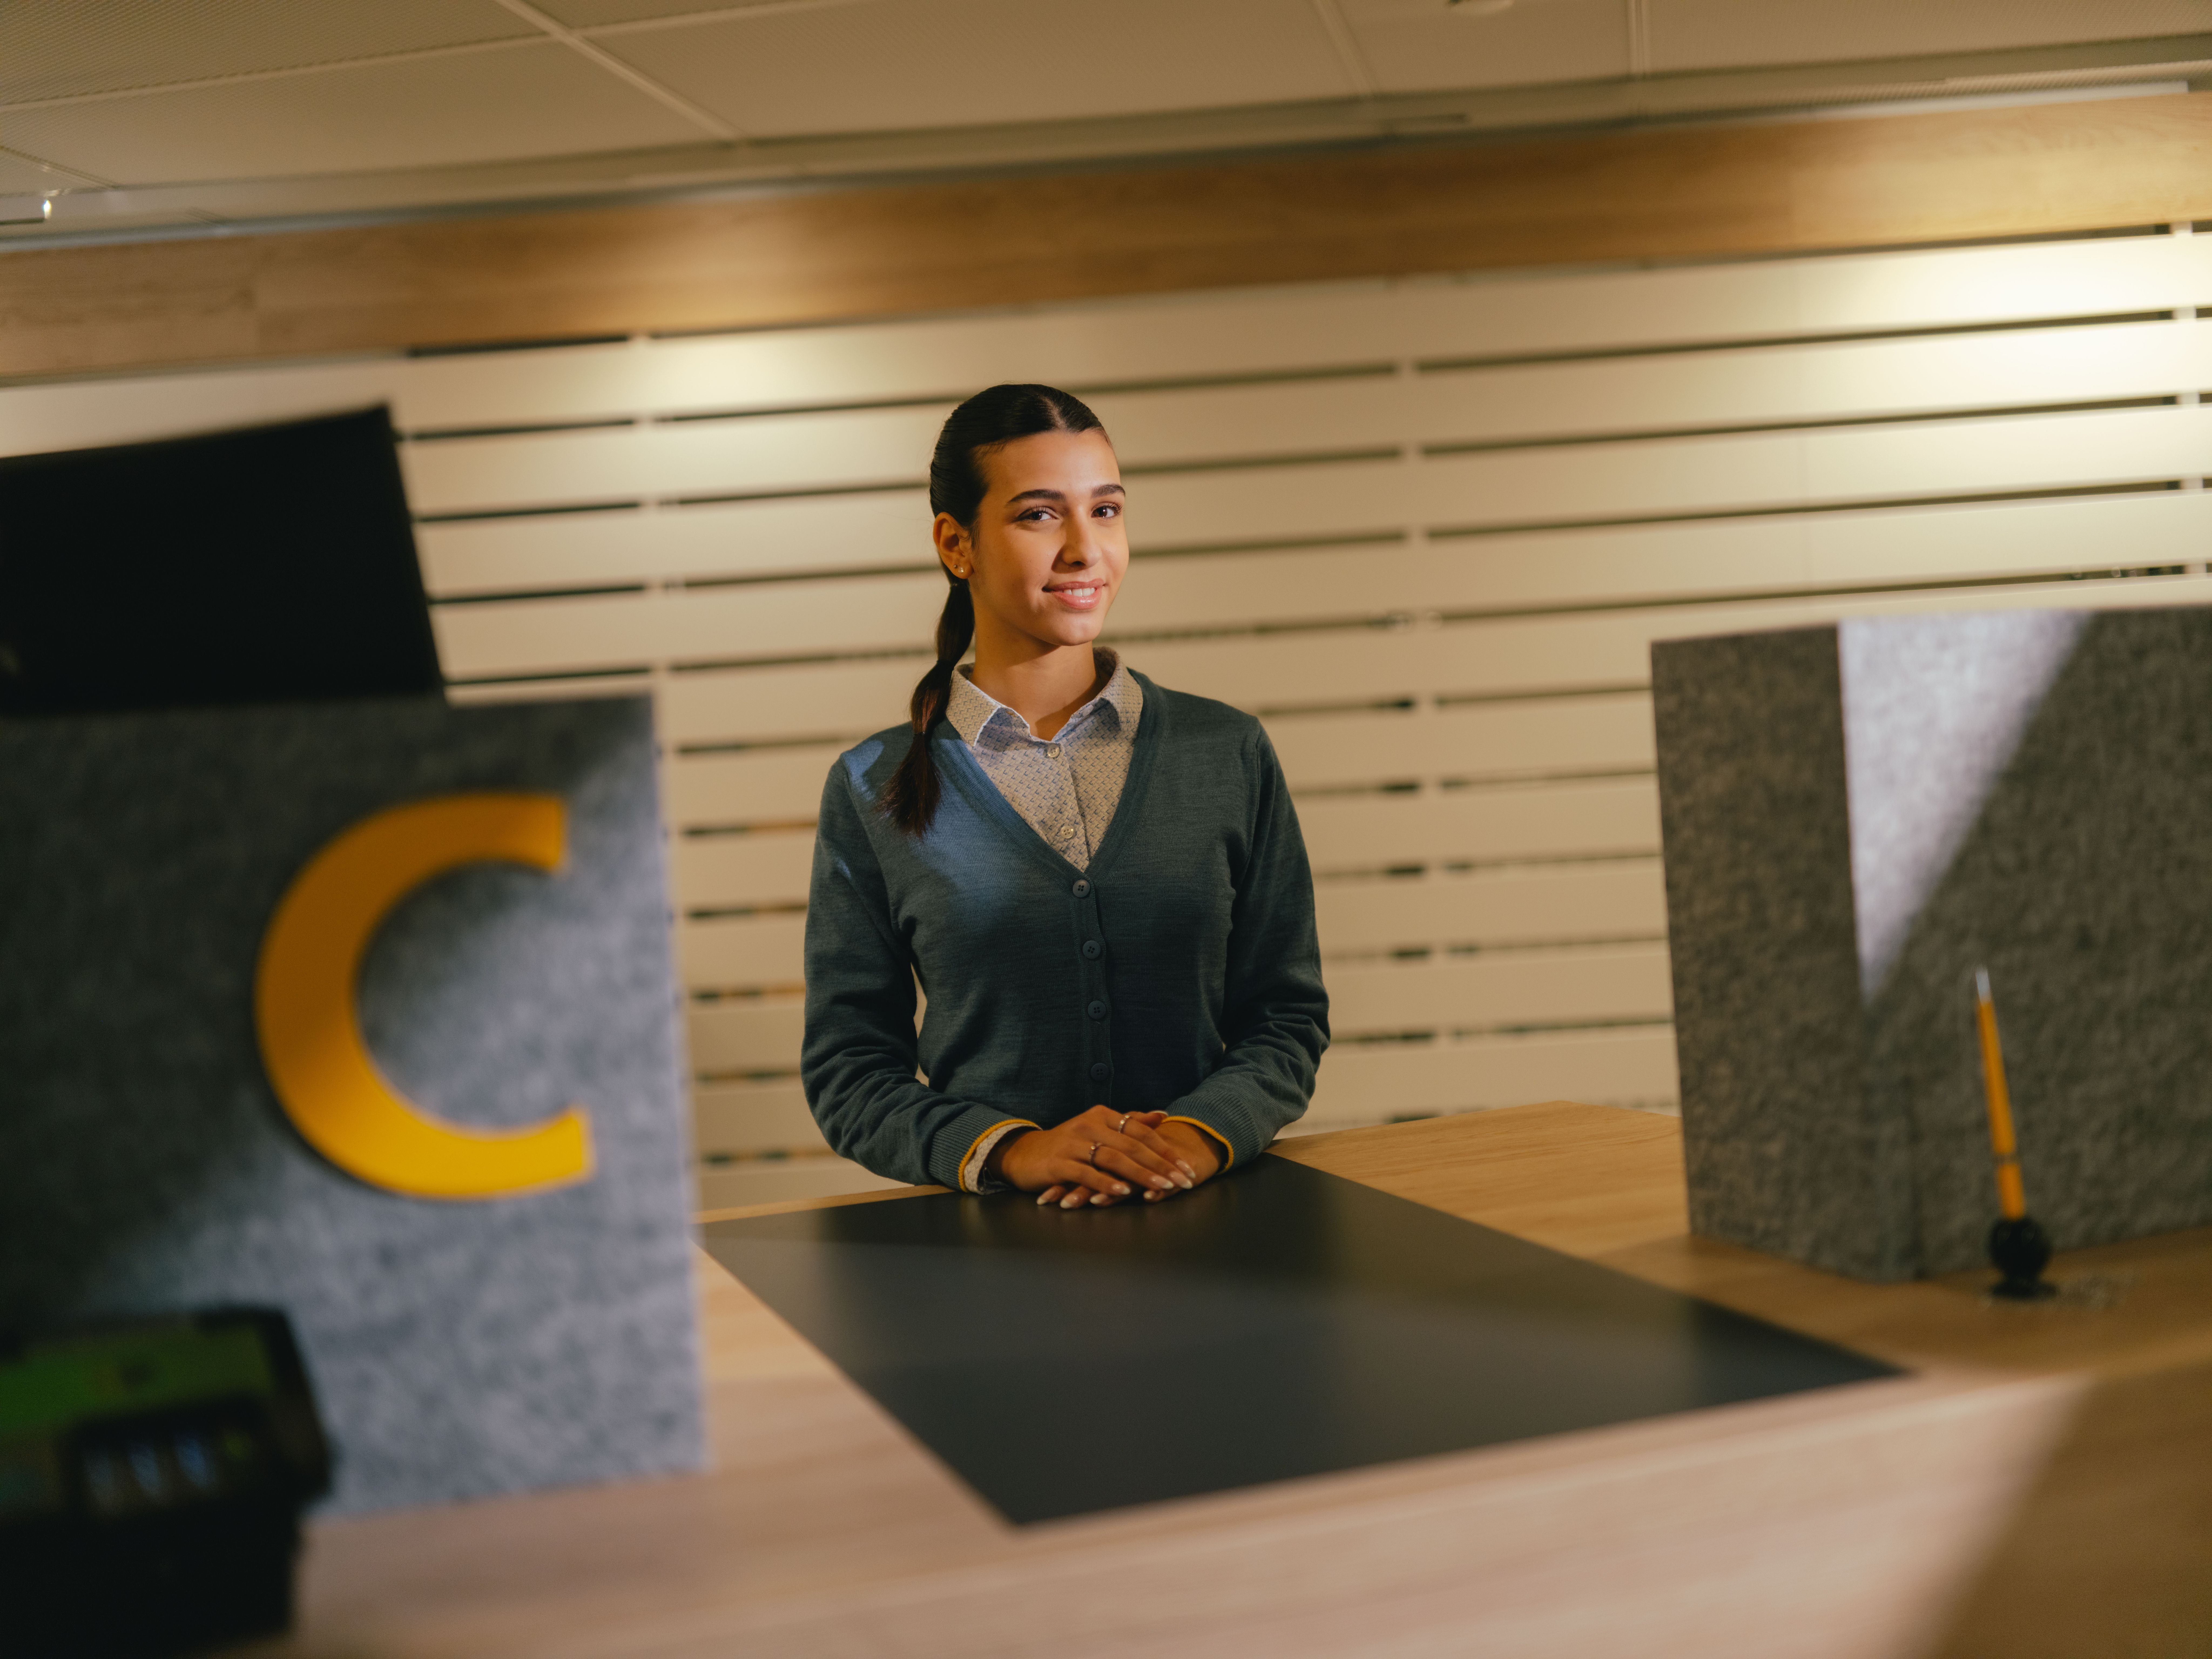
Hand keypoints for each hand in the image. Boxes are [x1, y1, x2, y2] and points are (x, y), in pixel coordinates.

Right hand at [991, 1106, 1199, 1208]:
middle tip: (1183, 1181)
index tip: (1186, 1168)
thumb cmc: (1068, 1145)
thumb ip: (1130, 1123)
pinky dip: (1105, 1183)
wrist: (1024, 1154)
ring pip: (1112, 1158)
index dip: (1166, 1150)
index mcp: (1101, 1115)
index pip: (1140, 1131)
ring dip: (1140, 1174)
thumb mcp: (1099, 1130)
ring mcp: (1072, 1144)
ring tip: (1162, 1187)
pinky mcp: (1058, 1163)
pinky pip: (1086, 1173)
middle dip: (1161, 1165)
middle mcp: (1088, 1125)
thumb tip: (1161, 1115)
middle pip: (1131, 1145)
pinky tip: (1122, 1193)